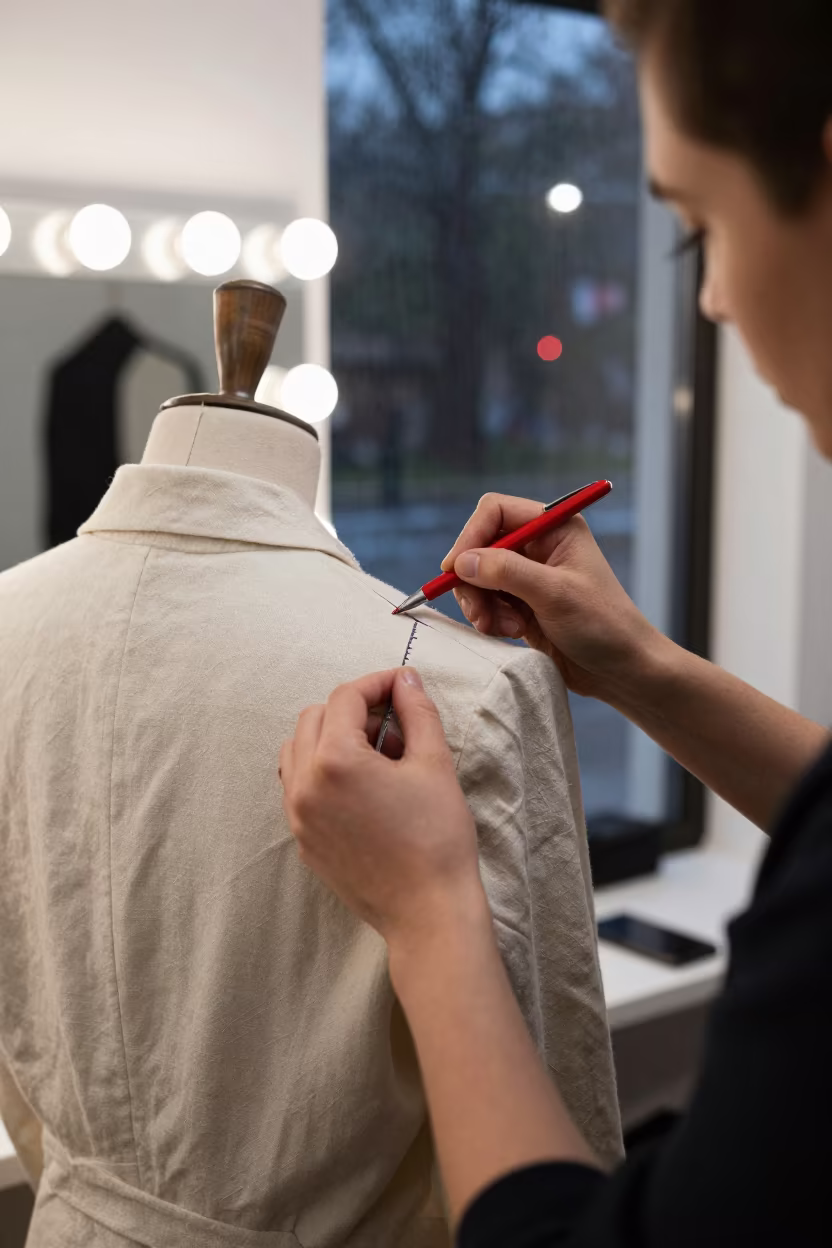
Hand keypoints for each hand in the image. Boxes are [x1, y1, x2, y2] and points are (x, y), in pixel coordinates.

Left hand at [280, 668, 488, 951]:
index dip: (376, 684)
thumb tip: (406, 679)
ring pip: (297, 751)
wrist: (427, 912)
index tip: (402, 685)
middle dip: (352, 711)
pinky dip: (322, 773)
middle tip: (393, 725)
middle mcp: (304, 784)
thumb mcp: (434, 764)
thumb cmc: (437, 837)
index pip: (345, 698)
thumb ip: (417, 712)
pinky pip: (299, 788)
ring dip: (330, 738)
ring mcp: (298, 816)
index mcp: (335, 760)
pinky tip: (362, 788)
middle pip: (314, 717)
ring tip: (376, 756)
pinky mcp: (303, 841)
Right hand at [442, 493, 663, 702]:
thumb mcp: (554, 594)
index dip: (471, 536)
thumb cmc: (603, 625)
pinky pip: (487, 603)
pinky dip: (489, 619)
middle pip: (480, 547)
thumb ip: (506, 572)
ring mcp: (528, 576)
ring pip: (478, 578)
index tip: (454, 569)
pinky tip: (512, 633)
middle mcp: (539, 546)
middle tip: (480, 612)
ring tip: (504, 628)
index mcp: (554, 527)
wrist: (621, 669)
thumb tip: (461, 562)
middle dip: (474, 580)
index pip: (495, 512)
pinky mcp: (521, 604)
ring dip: (481, 604)